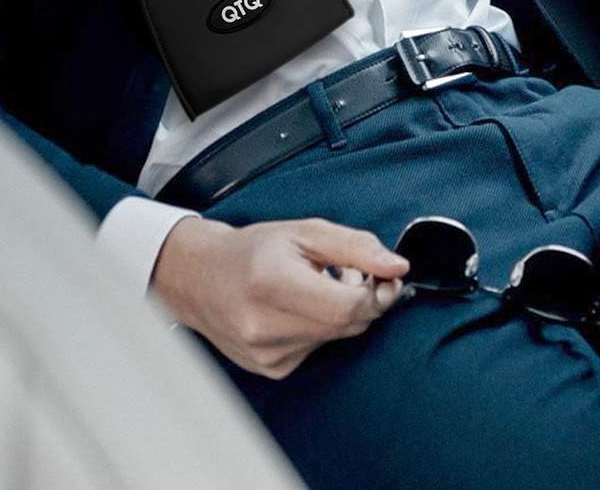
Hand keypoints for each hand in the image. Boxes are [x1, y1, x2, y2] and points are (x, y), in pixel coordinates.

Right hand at [150, 214, 408, 378]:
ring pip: (336, 338)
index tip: (382, 274)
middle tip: (354, 273)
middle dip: (363, 299)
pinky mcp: (272, 370)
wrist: (201, 279)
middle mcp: (266, 326)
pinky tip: (302, 308)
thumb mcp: (305, 231)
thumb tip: (398, 266)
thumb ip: (356, 246)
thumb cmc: (254, 250)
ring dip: (342, 313)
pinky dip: (322, 329)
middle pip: (347, 324)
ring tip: (319, 286)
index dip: (376, 291)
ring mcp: (267, 355)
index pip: (348, 305)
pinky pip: (319, 349)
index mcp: (272, 283)